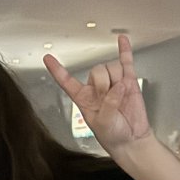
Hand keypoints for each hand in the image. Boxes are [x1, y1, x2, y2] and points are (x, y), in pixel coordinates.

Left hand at [43, 33, 151, 155]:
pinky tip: (122, 40)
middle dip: (104, 82)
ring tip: (121, 94)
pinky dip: (124, 50)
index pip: (67, 81)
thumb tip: (119, 86)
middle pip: (97, 70)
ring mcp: (113, 83)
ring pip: (112, 67)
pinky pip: (125, 62)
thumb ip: (108, 104)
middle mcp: (96, 88)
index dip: (57, 70)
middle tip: (109, 97)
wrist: (131, 140)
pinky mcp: (128, 82)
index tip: (48, 58)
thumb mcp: (103, 123)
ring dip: (117, 77)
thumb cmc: (113, 135)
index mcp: (83, 98)